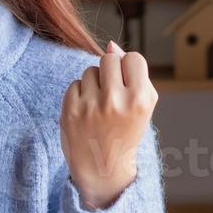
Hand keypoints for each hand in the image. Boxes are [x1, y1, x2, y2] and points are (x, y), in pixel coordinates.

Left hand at [59, 40, 157, 210]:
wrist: (103, 167)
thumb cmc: (126, 130)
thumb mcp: (141, 104)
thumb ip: (132, 72)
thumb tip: (110, 45)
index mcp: (140, 100)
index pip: (133, 58)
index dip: (129, 68)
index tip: (128, 85)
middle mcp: (116, 102)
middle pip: (109, 59)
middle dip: (110, 72)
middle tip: (112, 94)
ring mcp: (91, 106)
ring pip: (90, 70)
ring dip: (94, 83)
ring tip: (100, 106)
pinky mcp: (71, 111)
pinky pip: (75, 83)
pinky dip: (80, 94)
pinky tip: (86, 113)